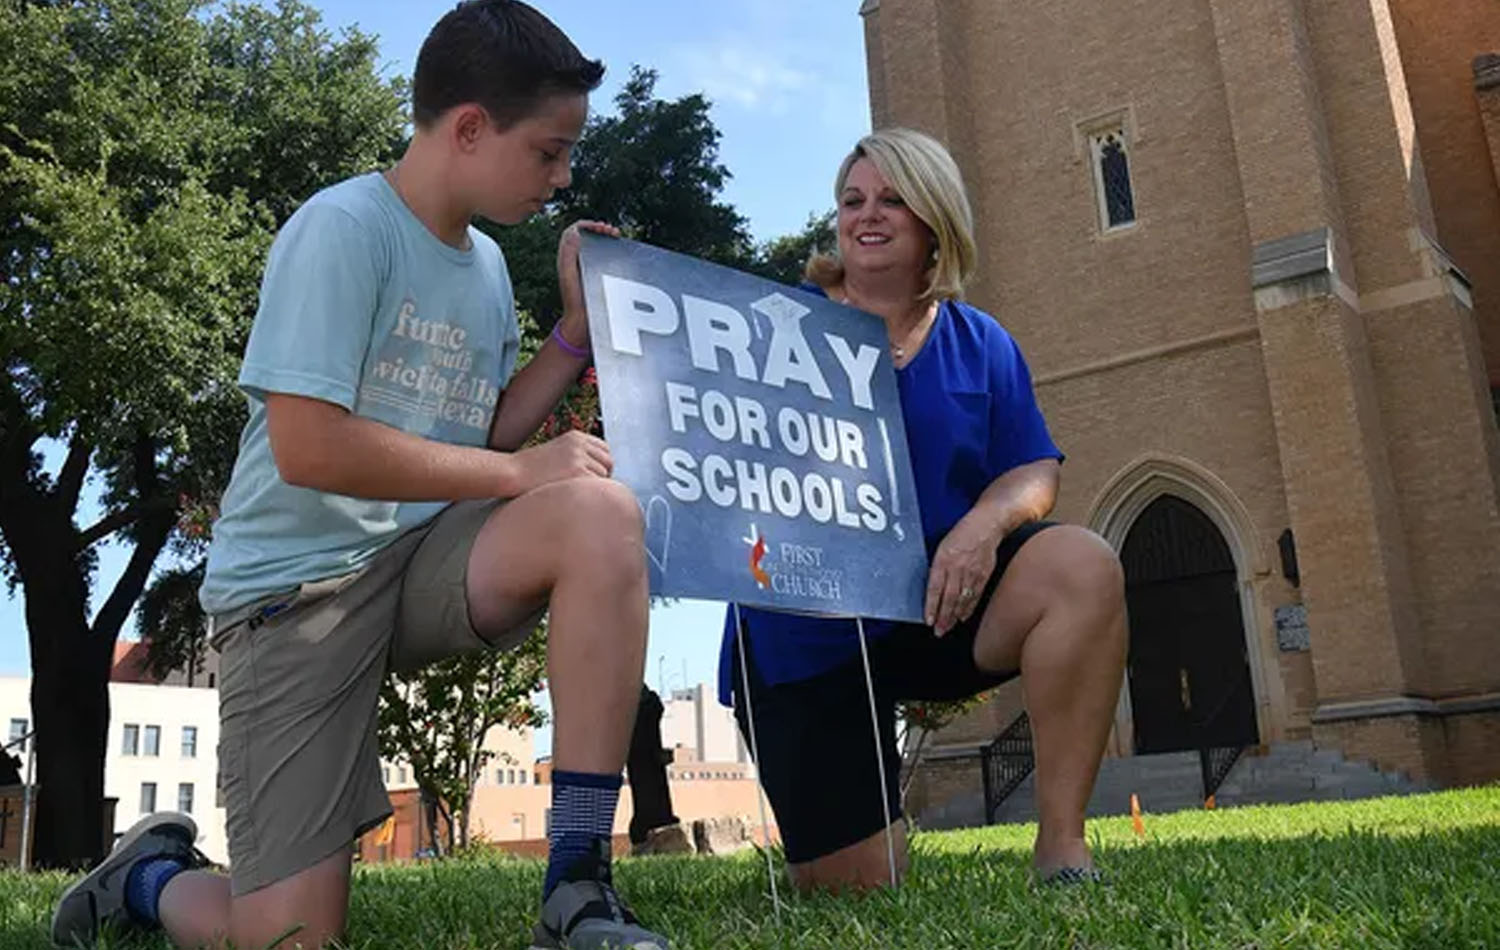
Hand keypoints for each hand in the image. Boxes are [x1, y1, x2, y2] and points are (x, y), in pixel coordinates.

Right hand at [508, 430, 612, 494]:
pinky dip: (590, 493)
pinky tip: (575, 496)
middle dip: (603, 476)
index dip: (601, 464)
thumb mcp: (556, 453)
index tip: (594, 476)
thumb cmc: (530, 470)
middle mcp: (580, 444)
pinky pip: (597, 486)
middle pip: (608, 461)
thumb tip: (600, 473)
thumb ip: (576, 456)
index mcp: (576, 437)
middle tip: (588, 488)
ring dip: (595, 486)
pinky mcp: (578, 472)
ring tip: (577, 492)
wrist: (512, 472)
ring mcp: (579, 457)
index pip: (605, 449)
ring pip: (604, 475)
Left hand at [557, 220, 621, 343]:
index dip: (588, 225)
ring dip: (606, 238)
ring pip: (596, 245)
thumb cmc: (575, 302)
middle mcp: (576, 261)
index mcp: (567, 258)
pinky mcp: (596, 276)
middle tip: (612, 231)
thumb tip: (574, 232)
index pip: (574, 231)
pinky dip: (611, 251)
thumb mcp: (569, 276)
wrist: (581, 323)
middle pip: (586, 235)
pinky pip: (603, 257)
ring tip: (616, 238)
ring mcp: (586, 268)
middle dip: (600, 228)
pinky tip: (620, 253)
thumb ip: (569, 254)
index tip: (601, 228)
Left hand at [925, 516, 999, 635]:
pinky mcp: (983, 575)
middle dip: (943, 617)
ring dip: (954, 616)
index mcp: (943, 560)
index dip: (931, 606)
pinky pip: (975, 596)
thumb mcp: (942, 546)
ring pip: (962, 600)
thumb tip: (932, 586)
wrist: (987, 525)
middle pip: (948, 598)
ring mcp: (972, 573)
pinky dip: (968, 608)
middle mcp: (957, 568)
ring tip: (948, 627)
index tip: (928, 619)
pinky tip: (963, 616)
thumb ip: (938, 566)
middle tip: (938, 631)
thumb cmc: (963, 533)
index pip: (935, 588)